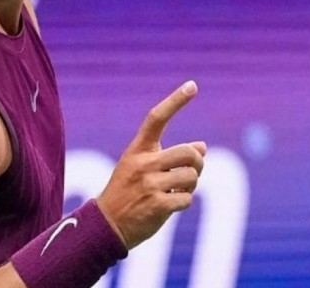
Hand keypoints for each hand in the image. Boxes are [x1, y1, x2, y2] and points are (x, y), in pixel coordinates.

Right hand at [96, 80, 206, 248]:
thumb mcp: (142, 168)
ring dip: (190, 185)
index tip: (192, 85)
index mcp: (137, 149)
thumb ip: (170, 157)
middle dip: (197, 162)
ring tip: (177, 191)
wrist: (106, 224)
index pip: (156, 118)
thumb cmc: (127, 192)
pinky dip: (184, 202)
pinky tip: (170, 205)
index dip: (175, 101)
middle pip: (187, 152)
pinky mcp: (157, 205)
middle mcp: (143, 163)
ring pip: (191, 176)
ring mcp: (149, 184)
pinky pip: (187, 198)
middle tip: (194, 171)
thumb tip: (203, 147)